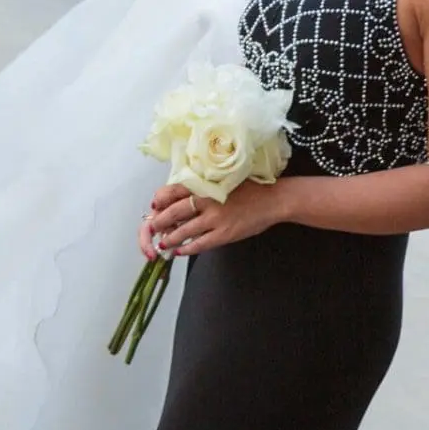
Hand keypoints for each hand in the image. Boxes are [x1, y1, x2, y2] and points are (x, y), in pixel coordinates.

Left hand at [143, 180, 280, 257]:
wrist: (274, 199)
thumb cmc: (251, 188)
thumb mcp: (225, 179)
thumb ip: (205, 187)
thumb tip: (184, 197)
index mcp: (206, 183)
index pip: (172, 191)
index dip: (160, 200)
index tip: (154, 207)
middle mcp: (207, 199)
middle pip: (173, 213)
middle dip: (160, 223)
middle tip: (154, 229)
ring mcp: (215, 218)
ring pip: (183, 231)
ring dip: (169, 239)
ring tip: (164, 244)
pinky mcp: (223, 233)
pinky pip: (199, 244)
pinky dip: (186, 249)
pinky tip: (180, 251)